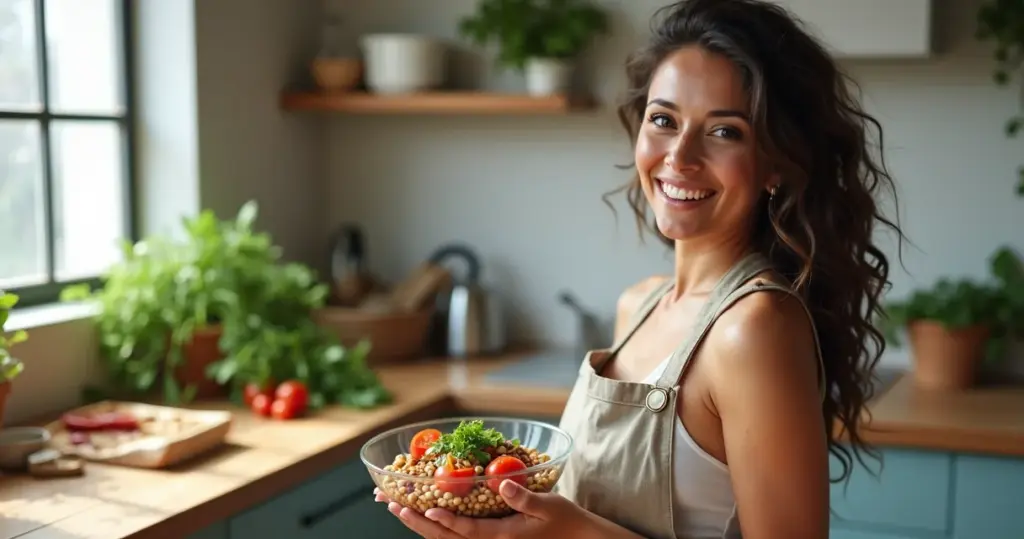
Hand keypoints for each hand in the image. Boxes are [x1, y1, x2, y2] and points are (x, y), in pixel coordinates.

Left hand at [374, 479, 591, 538]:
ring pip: (446, 538)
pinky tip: (423, 513)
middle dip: (416, 521)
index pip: (465, 531)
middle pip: (446, 537)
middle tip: (390, 504)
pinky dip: (435, 525)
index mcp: (502, 537)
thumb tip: (503, 484)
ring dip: (419, 523)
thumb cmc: (565, 520)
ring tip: (396, 507)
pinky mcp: (489, 538)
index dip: (442, 520)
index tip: (420, 509)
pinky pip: (456, 535)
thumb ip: (525, 498)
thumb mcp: (549, 506)